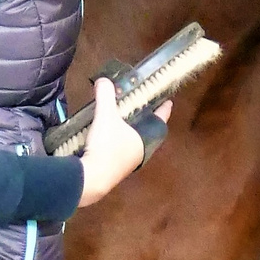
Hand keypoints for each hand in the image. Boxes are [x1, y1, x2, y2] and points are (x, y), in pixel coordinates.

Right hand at [77, 78, 175, 207]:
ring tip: (119, 119)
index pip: (159, 120)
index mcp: (144, 140)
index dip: (163, 109)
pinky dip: (113, 142)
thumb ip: (105, 96)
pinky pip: (117, 151)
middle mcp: (138, 153)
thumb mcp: (105, 116)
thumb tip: (104, 80)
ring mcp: (125, 164)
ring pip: (130, 143)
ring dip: (126, 132)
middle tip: (138, 107)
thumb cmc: (106, 146)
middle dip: (141, 121)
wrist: (91, 179)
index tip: (168, 101)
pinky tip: (103, 136)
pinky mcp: (111, 171)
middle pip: (144, 133)